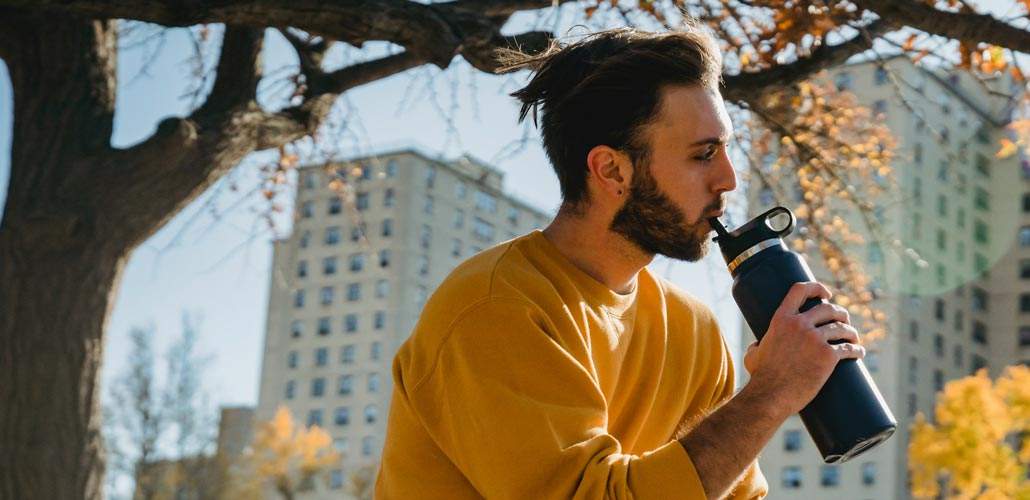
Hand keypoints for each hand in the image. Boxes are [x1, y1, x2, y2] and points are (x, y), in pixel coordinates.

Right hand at [744, 282, 863, 415]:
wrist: (771, 395)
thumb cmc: (761, 377)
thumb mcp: (754, 354)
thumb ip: (756, 346)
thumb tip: (758, 346)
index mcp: (781, 319)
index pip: (800, 290)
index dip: (817, 288)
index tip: (826, 294)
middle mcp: (799, 325)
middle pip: (828, 308)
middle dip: (840, 313)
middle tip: (843, 321)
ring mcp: (815, 339)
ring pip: (841, 328)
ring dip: (851, 332)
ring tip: (853, 338)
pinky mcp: (827, 356)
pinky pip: (848, 348)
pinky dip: (856, 349)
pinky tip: (859, 352)